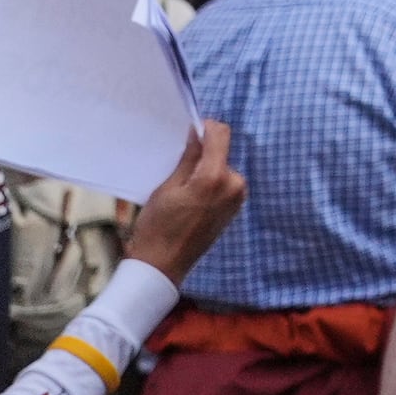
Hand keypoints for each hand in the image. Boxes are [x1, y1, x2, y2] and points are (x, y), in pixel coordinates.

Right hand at [124, 121, 244, 275]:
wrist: (163, 266)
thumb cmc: (158, 227)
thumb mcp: (167, 188)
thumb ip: (188, 158)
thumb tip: (197, 133)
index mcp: (216, 177)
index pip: (220, 135)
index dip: (205, 128)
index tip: (189, 131)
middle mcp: (234, 185)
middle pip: (221, 152)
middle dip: (202, 153)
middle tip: (176, 165)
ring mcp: (237, 198)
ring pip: (221, 168)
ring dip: (204, 169)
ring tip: (180, 187)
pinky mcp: (235, 208)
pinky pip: (223, 183)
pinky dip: (209, 182)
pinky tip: (190, 197)